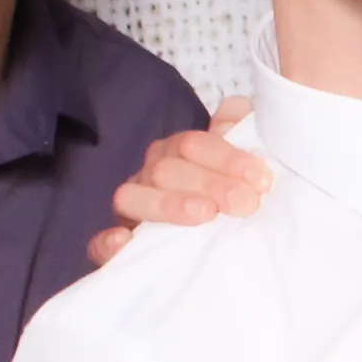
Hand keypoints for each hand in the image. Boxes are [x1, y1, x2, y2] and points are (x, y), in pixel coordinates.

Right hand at [86, 95, 268, 266]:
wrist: (225, 246)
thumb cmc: (237, 196)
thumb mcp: (247, 162)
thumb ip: (243, 128)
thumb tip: (236, 114)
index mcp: (179, 152)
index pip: (194, 144)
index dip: (227, 158)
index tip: (262, 180)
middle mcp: (152, 175)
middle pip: (167, 170)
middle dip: (209, 184)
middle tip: (246, 203)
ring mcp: (132, 209)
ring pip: (131, 197)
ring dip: (167, 205)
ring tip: (204, 214)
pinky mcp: (115, 248)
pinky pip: (99, 244)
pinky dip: (107, 243)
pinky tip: (124, 241)